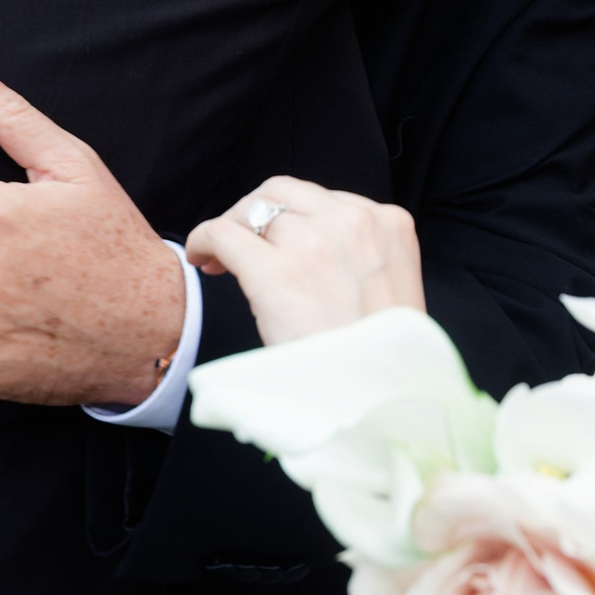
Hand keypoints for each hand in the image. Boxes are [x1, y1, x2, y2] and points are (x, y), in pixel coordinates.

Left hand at [184, 176, 423, 347]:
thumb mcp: (392, 289)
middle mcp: (353, 222)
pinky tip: (202, 259)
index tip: (276, 240)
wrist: (377, 402)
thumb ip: (361, 257)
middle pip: (282, 192)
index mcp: (389, 224)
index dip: (291, 217)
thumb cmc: (381, 360)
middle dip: (256, 213)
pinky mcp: (277, 271)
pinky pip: (223, 233)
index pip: (323, 198)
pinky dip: (204, 240)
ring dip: (231, 231)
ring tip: (221, 260)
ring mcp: (315, 243)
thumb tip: (312, 247)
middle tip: (242, 244)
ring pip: (252, 211)